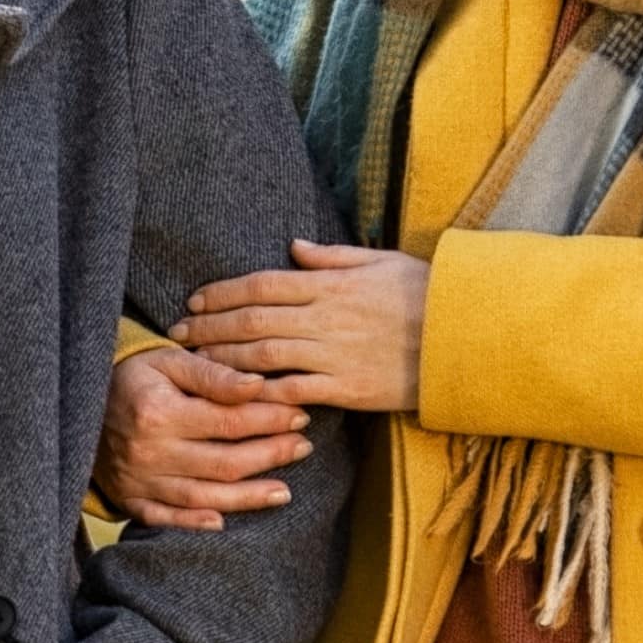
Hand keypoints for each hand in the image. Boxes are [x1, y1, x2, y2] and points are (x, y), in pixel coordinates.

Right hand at [99, 341, 310, 531]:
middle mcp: (149, 452)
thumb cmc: (133, 376)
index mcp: (159, 413)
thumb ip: (213, 374)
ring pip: (203, 497)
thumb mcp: (169, 360)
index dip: (270, 419)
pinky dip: (193, 524)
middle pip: (224, 463)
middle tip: (303, 447)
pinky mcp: (129, 497)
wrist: (76, 399)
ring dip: (247, 498)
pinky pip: (164, 518)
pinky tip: (224, 523)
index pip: (229, 422)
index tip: (299, 415)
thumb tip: (258, 386)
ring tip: (284, 491)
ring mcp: (139, 480)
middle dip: (270, 456)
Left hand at [182, 241, 431, 414]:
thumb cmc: (427, 293)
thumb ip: (333, 256)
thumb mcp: (381, 261)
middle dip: (208, 328)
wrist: (467, 335)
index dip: (222, 293)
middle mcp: (324, 318)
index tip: (194, 301)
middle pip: (251, 321)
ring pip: (263, 356)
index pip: (262, 284)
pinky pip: (293, 391)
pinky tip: (235, 396)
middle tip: (176, 335)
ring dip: (222, 360)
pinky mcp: (346, 389)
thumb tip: (294, 246)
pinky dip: (262, 394)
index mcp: (330, 284)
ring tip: (193, 363)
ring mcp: (333, 355)